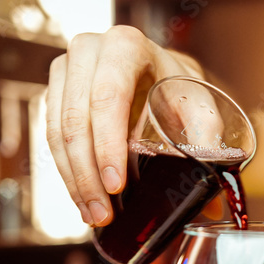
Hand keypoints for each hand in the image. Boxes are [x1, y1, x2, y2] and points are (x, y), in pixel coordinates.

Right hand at [46, 26, 202, 225]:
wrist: (160, 73)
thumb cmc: (180, 88)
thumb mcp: (200, 106)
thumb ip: (206, 139)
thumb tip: (212, 196)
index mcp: (125, 46)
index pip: (107, 98)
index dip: (107, 146)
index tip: (116, 186)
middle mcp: (87, 50)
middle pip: (76, 119)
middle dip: (87, 174)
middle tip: (103, 213)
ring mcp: (65, 71)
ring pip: (57, 132)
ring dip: (74, 180)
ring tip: (94, 216)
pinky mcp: (54, 94)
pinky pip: (51, 138)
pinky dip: (67, 173)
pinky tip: (82, 201)